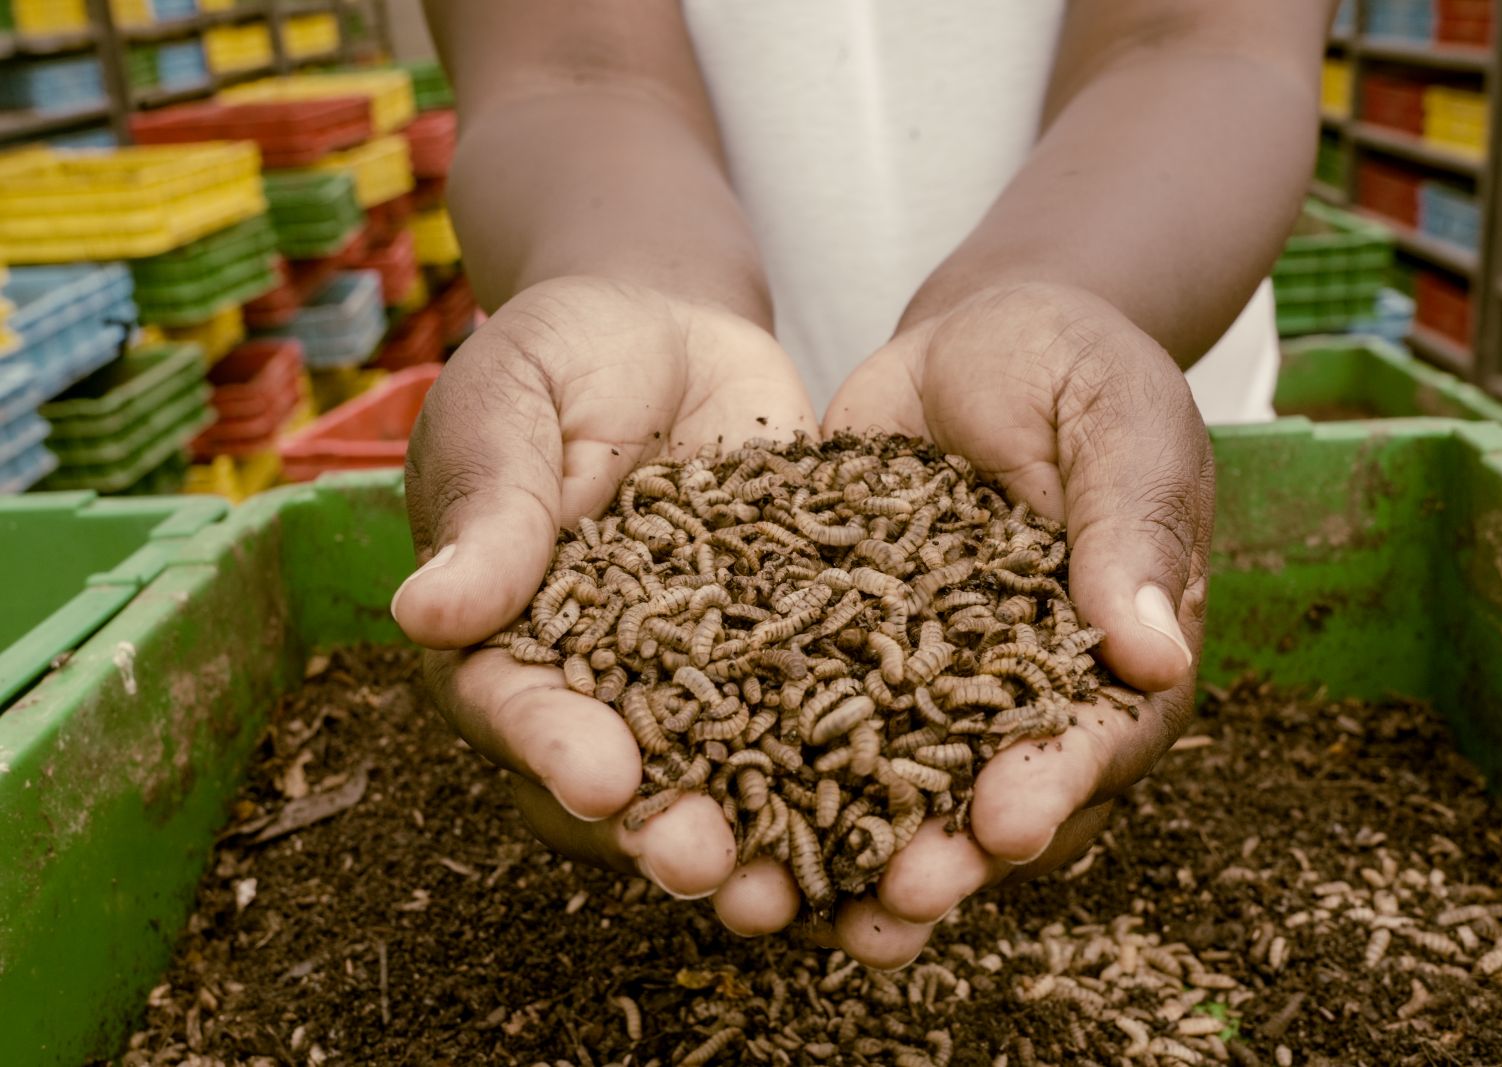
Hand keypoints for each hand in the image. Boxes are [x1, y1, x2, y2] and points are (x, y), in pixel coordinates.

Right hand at [391, 275, 818, 928]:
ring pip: (719, 779)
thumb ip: (489, 499)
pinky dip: (849, 776)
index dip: (551, 747)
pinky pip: (814, 725)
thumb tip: (424, 614)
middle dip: (658, 829)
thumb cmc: (565, 351)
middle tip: (706, 867)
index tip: (600, 780)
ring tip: (797, 891)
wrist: (672, 326)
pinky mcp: (783, 659)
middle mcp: (596, 680)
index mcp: (504, 631)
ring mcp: (694, 680)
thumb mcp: (516, 400)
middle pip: (616, 779)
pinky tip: (892, 817)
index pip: (513, 704)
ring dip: (754, 843)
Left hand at [822, 281, 1213, 967]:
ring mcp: (932, 684)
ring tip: (810, 910)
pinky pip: (814, 725)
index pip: (1099, 737)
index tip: (1008, 825)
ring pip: (902, 789)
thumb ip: (1132, 526)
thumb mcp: (1119, 421)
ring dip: (860, 854)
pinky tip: (727, 819)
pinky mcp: (849, 656)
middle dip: (950, 855)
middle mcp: (1023, 693)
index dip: (1056, 786)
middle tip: (899, 899)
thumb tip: (1157, 655)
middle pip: (997, 796)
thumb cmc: (1074, 368)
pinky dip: (777, 778)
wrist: (977, 342)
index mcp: (1117, 653)